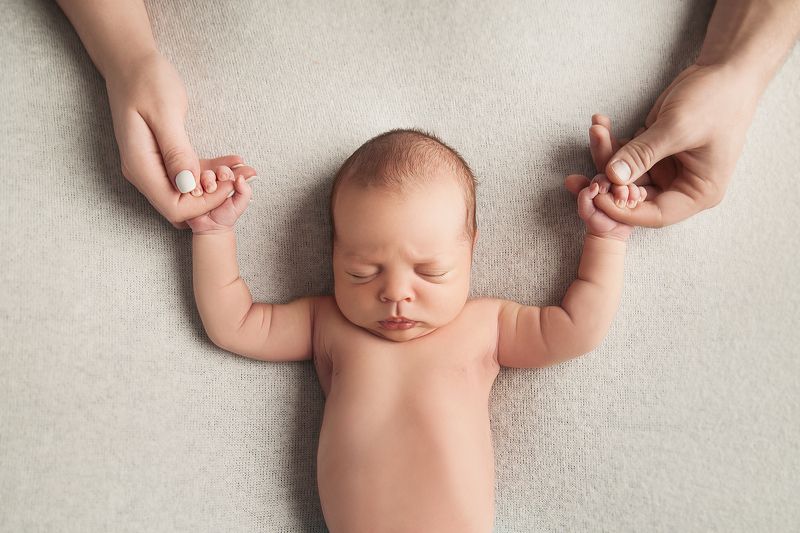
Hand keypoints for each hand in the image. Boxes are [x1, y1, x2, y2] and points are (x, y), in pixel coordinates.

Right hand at [104, 51, 257, 228]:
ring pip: (188, 192)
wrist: (131, 63)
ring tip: (245, 169)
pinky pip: (189, 175)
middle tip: (242, 177)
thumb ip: (176, 151)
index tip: (230, 185)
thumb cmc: (147, 80)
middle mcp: (144, 173)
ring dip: (216, 185)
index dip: (204, 203)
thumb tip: (188, 185)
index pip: (174, 207)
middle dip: (214, 197)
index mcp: (140, 166)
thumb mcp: (165, 113)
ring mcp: (152, 168)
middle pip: (181, 206)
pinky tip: (234, 161)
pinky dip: (211, 171)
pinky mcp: (162, 160)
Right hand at [185, 168, 253, 234]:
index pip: (224, 170)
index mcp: (225, 181)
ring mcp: (199, 185)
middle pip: (209, 172)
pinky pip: (186, 184)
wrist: (211, 228)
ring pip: (197, 176)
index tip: (224, 177)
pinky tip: (193, 192)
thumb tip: (240, 177)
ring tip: (202, 192)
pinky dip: (189, 185)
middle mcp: (211, 181)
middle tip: (212, 185)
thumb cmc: (226, 215)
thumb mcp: (240, 204)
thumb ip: (245, 191)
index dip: (224, 172)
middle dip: (210, 177)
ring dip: (201, 181)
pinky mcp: (188, 191)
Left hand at [569, 173, 645, 241]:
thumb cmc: (595, 222)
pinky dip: (640, 195)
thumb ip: (583, 197)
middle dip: (620, 189)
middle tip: (620, 201)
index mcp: (599, 185)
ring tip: (630, 204)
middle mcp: (612, 186)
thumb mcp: (585, 211)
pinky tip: (637, 202)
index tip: (604, 191)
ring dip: (632, 192)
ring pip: (631, 184)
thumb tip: (594, 186)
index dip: (604, 182)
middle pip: (619, 179)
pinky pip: (641, 191)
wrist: (610, 234)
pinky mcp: (635, 197)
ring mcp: (625, 191)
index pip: (603, 177)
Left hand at [591, 63, 760, 226]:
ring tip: (596, 130)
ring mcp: (664, 170)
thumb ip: (643, 154)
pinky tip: (599, 123)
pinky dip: (610, 142)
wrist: (726, 70)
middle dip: (605, 183)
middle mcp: (680, 187)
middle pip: (633, 197)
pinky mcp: (652, 152)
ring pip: (623, 176)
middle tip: (577, 176)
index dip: (622, 210)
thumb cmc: (716, 100)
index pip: (654, 215)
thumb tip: (611, 177)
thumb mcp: (677, 128)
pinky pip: (624, 156)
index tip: (596, 196)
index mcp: (697, 193)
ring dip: (604, 156)